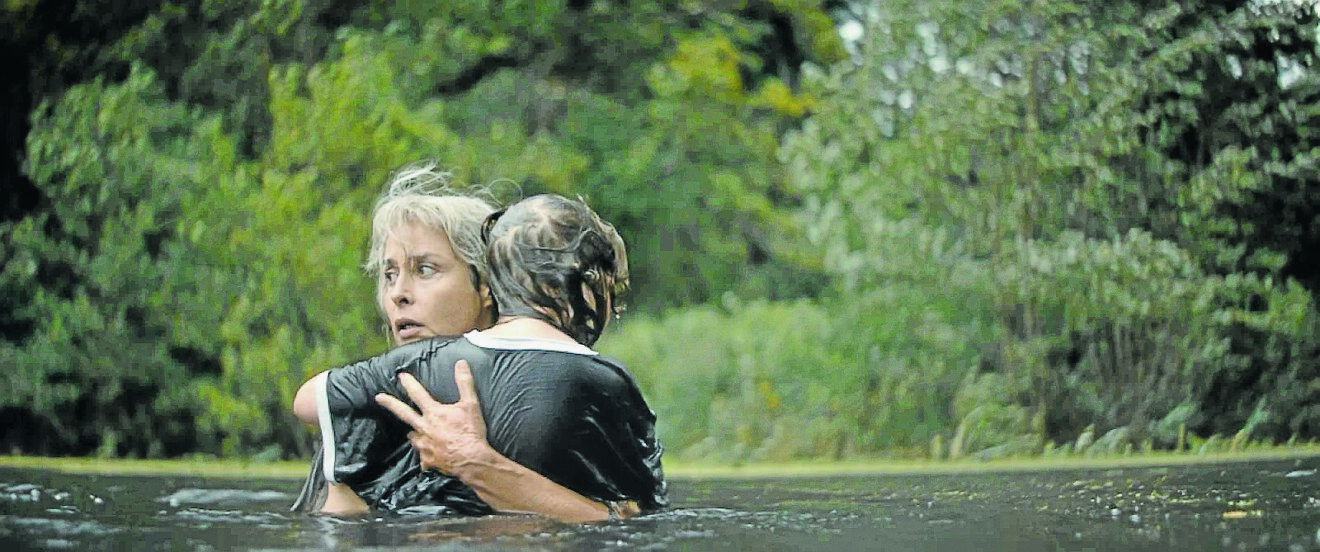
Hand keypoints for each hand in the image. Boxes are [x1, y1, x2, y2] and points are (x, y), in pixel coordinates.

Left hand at [375, 360, 490, 475]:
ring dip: (415, 432)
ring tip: (417, 432)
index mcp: (433, 413)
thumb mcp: (471, 404)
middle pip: (404, 413)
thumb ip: (465, 383)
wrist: (471, 460)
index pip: (417, 394)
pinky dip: (426, 453)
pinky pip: (423, 456)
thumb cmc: (471, 432)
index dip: (408, 383)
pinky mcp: (427, 460)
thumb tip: (461, 363)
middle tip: (379, 398)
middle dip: (390, 404)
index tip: (400, 376)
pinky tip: (431, 454)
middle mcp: (424, 428)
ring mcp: (423, 446)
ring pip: (413, 436)